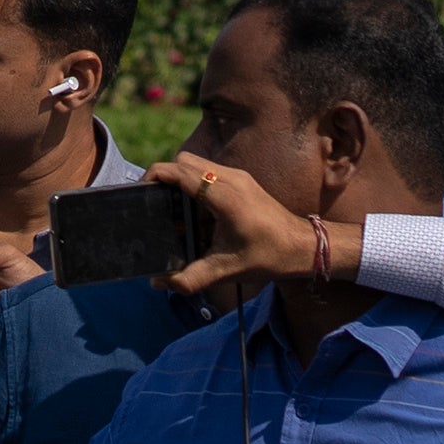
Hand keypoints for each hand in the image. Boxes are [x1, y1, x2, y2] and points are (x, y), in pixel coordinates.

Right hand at [152, 155, 300, 300]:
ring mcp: (239, 177)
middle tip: (157, 202)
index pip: (179, 171)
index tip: (141, 190)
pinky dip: (198, 185)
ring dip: (182, 181)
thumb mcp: (226, 270)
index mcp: (224, 196)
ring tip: (178, 211)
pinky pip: (211, 172)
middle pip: (184, 160)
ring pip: (197, 164)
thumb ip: (189, 278)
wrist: (303, 247)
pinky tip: (199, 214)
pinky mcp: (244, 181)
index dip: (155, 176)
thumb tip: (159, 283)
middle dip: (166, 177)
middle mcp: (231, 179)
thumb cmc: (268, 256)